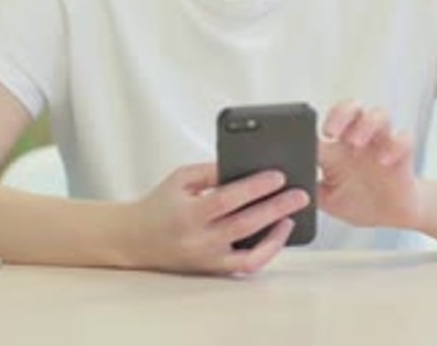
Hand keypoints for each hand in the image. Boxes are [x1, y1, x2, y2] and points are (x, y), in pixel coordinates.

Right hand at [127, 163, 309, 274]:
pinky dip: (265, 253)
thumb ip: (211, 171)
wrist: (136, 239)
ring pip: (249, 253)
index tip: (278, 176)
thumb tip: (246, 167)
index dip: (254, 187)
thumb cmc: (160, 203)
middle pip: (244, 225)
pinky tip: (277, 235)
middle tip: (300, 195)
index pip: (227, 199)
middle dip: (276, 208)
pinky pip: (245, 266)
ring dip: (275, 235)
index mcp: (189, 213)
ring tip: (291, 217)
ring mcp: (208, 259)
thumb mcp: (181, 178)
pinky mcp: (213, 270)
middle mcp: (199, 240)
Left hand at [317, 102, 419, 229]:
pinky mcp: (403, 153)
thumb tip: (291, 185)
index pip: (327, 123)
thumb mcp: (328, 201)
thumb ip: (312, 189)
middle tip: (331, 131)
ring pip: (378, 114)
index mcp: (338, 149)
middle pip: (352, 108)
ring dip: (366, 123)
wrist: (392, 216)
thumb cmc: (359, 202)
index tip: (308, 136)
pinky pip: (404, 137)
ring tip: (356, 142)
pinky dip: (395, 144)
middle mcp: (360, 139)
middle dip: (341, 113)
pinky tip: (385, 160)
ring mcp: (381, 143)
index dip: (315, 124)